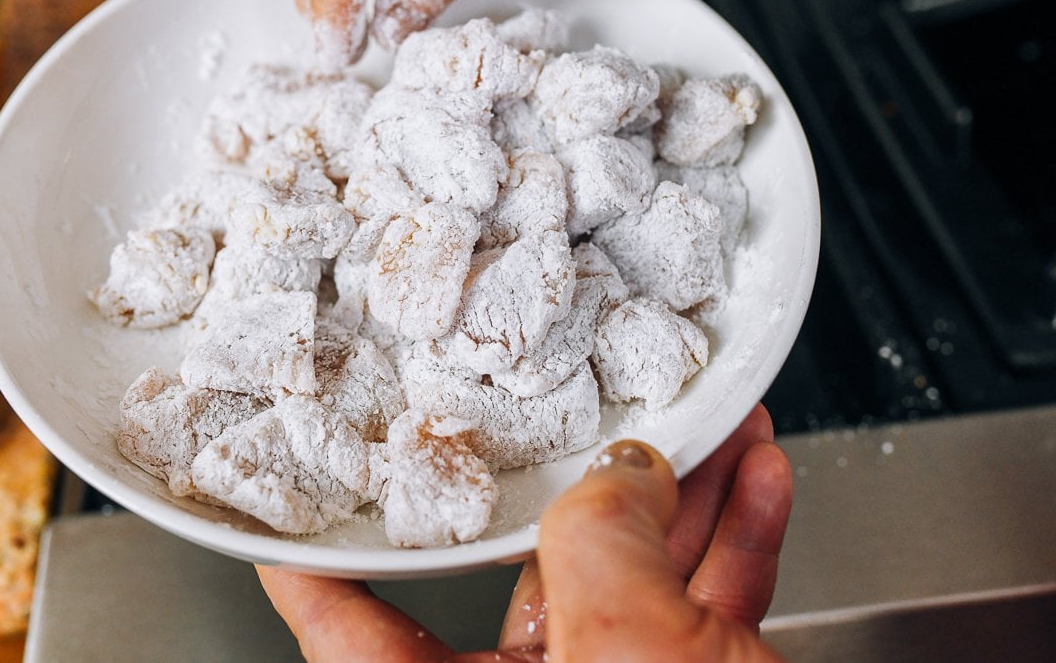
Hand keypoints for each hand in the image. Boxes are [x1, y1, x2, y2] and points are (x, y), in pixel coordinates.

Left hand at [257, 404, 791, 661]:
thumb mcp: (629, 653)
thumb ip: (602, 540)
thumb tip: (618, 474)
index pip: (347, 629)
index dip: (319, 554)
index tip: (301, 496)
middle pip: (526, 576)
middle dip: (584, 483)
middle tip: (587, 416)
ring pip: (631, 584)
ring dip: (682, 501)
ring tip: (710, 430)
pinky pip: (698, 615)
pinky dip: (729, 550)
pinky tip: (755, 488)